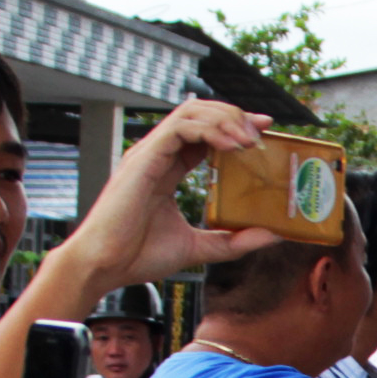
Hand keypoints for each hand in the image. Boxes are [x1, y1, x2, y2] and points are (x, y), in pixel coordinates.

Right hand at [66, 100, 280, 293]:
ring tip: (249, 138)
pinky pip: (180, 126)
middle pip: (199, 113)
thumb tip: (272, 235)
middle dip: (234, 115)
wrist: (104, 266)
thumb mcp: (198, 248)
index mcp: (167, 169)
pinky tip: (230, 145)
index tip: (263, 131)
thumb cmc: (137, 256)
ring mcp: (149, 153)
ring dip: (225, 118)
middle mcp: (158, 154)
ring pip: (191, 111)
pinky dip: (209, 129)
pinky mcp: (144, 158)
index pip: (204, 133)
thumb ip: (232, 241)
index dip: (234, 126)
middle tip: (262, 130)